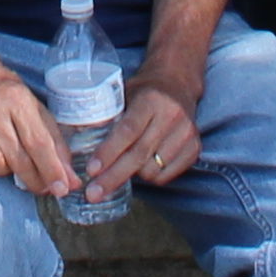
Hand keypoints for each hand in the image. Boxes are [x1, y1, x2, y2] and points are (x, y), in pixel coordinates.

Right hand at [0, 59, 75, 194]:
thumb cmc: (8, 99)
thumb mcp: (37, 112)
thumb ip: (56, 146)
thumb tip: (70, 182)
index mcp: (18, 100)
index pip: (38, 142)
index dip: (52, 170)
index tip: (63, 189)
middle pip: (17, 159)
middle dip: (34, 180)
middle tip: (41, 186)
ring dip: (2, 170)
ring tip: (4, 156)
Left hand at [88, 73, 205, 198]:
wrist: (178, 83)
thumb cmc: (144, 91)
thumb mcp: (125, 93)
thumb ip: (109, 115)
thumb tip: (80, 141)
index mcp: (151, 100)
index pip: (127, 131)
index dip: (108, 152)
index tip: (91, 170)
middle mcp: (172, 117)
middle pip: (138, 155)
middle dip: (113, 177)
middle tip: (92, 193)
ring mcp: (186, 134)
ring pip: (152, 170)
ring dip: (132, 175)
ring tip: (121, 168)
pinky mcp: (195, 149)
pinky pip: (167, 175)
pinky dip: (151, 177)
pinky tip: (142, 168)